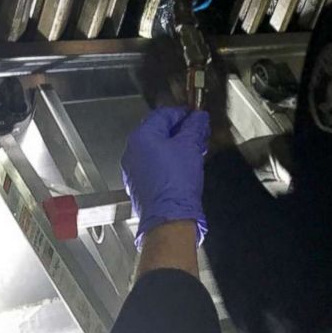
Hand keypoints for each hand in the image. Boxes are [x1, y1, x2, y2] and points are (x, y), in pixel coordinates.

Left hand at [122, 106, 209, 248]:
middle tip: (198, 132)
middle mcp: (132, 151)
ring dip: (176, 145)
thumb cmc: (176, 183)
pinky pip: (154, 164)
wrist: (169, 219)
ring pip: (157, 148)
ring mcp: (134, 169)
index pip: (164, 114)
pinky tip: (184, 165)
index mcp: (141, 136)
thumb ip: (194, 127)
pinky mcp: (139, 184)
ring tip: (194, 148)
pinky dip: (169, 160)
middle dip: (180, 130)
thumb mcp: (190, 146)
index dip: (183, 113)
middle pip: (158, 131)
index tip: (196, 116)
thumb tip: (199, 117)